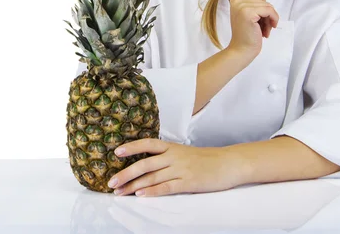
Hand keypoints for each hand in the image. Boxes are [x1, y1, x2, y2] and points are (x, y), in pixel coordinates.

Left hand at [107, 138, 240, 196]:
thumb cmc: (205, 159)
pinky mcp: (188, 182)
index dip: (132, 147)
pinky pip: (167, 187)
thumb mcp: (184, 152)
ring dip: (134, 185)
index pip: (148, 144)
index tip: (116, 152)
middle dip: (126, 173)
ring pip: (152, 177)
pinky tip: (141, 194)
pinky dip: (152, 191)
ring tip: (120, 193)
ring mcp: (180, 169)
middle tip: (111, 183)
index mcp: (172, 147)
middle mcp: (174, 156)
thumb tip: (147, 163)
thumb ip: (167, 156)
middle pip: (145, 163)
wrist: (227, 163)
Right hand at [227, 0, 278, 56]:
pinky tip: (268, 30)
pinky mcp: (248, 13)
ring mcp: (242, 6)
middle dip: (267, 14)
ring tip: (264, 30)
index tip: (262, 20)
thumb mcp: (248, 14)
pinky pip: (270, 10)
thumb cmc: (247, 34)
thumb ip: (254, 3)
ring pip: (268, 5)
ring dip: (270, 19)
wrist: (241, 50)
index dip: (264, 8)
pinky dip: (273, 20)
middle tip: (263, 28)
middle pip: (264, 0)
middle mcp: (237, 0)